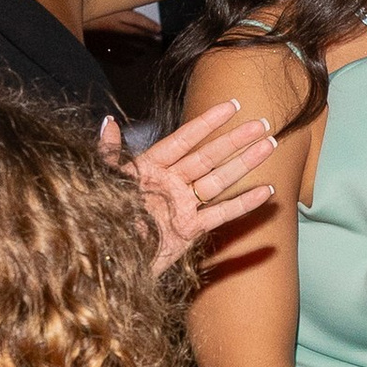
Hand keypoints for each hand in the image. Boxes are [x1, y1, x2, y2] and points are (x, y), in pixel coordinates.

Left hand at [113, 102, 276, 272]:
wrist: (103, 260)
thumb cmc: (98, 218)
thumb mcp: (101, 181)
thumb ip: (109, 153)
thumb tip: (108, 121)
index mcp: (149, 167)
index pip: (183, 139)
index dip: (207, 123)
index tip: (231, 106)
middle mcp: (170, 183)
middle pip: (208, 156)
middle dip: (235, 140)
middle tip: (261, 124)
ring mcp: (182, 205)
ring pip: (219, 180)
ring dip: (244, 164)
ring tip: (268, 147)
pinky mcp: (189, 229)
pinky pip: (221, 214)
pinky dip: (243, 204)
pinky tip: (265, 191)